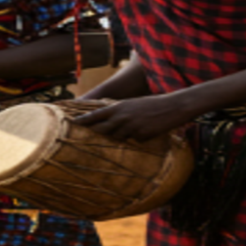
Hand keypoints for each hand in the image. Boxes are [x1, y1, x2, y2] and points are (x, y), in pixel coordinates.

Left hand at [70, 93, 196, 140]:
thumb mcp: (131, 104)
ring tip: (128, 131)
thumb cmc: (151, 104)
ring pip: (117, 138)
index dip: (83, 121)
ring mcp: (131, 128)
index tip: (72, 124)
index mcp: (118, 107)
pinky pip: (134, 141)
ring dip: (119, 137)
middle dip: (96, 135)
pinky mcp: (141, 136)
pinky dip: (136, 138)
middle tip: (89, 139)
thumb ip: (118, 111)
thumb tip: (108, 121)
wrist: (173, 106)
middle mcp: (122, 117)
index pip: (95, 115)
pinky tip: (145, 131)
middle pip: (102, 130)